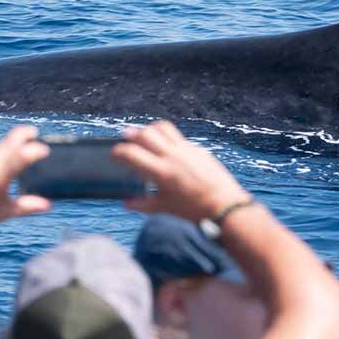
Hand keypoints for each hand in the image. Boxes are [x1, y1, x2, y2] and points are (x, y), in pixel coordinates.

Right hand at [111, 121, 249, 220]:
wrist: (224, 206)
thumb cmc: (193, 210)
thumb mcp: (164, 209)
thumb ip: (142, 204)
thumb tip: (126, 203)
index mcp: (161, 172)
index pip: (131, 153)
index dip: (117, 152)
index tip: (114, 155)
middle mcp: (172, 157)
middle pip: (144, 134)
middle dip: (131, 135)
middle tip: (126, 141)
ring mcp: (186, 150)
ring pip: (162, 128)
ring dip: (150, 129)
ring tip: (144, 137)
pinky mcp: (198, 149)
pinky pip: (178, 138)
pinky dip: (168, 139)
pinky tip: (167, 149)